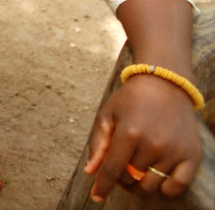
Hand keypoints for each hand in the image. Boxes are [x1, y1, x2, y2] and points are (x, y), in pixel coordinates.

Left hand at [84, 74, 200, 200]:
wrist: (165, 85)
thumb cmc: (131, 100)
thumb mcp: (107, 115)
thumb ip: (98, 144)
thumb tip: (90, 172)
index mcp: (129, 133)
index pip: (112, 170)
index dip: (103, 186)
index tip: (97, 196)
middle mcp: (153, 145)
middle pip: (131, 178)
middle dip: (120, 178)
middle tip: (119, 168)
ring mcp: (174, 151)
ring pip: (151, 184)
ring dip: (139, 184)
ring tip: (135, 171)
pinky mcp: (191, 155)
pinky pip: (177, 186)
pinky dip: (165, 189)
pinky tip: (156, 177)